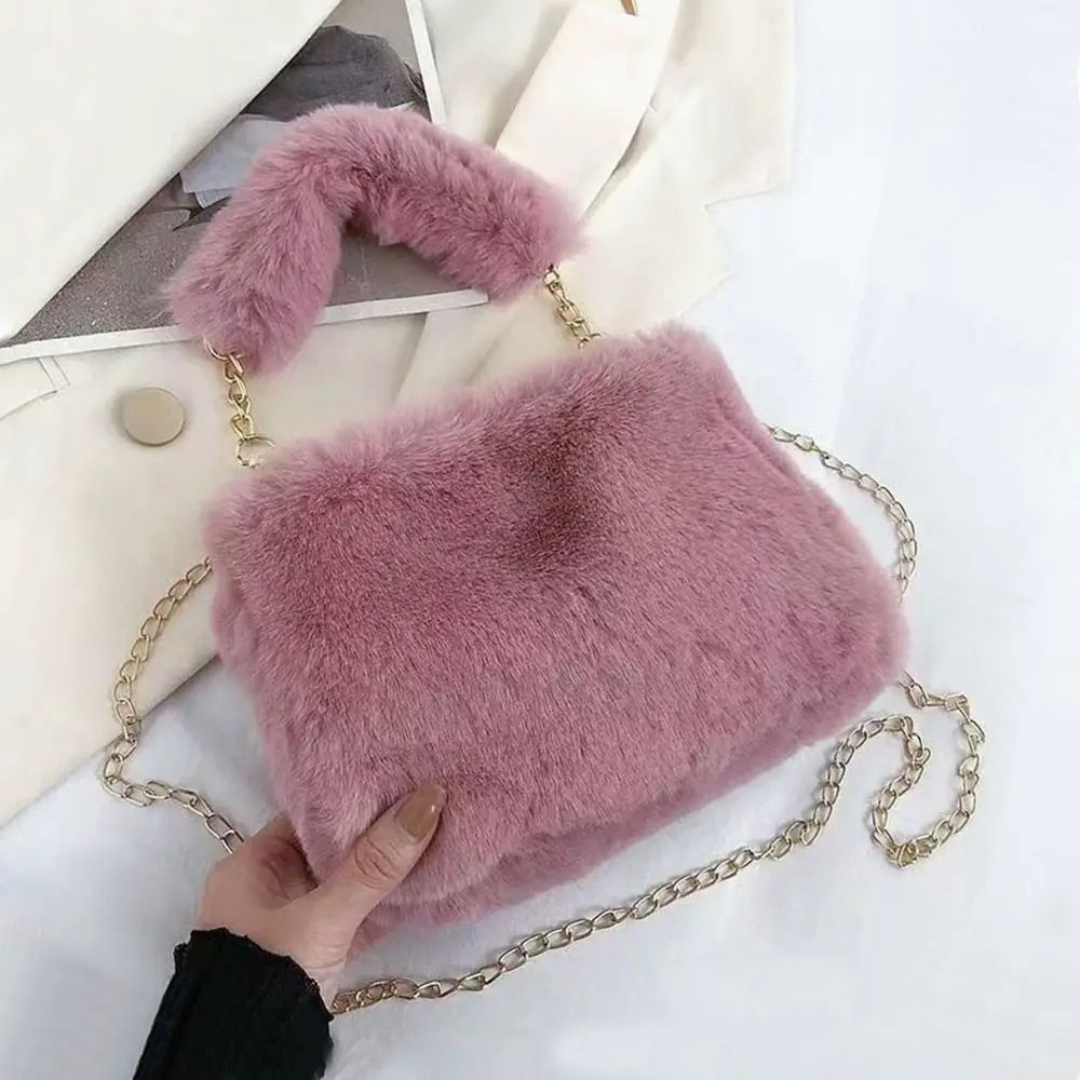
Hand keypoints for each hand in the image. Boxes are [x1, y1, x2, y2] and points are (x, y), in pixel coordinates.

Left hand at [197, 782, 445, 1003]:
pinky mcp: (315, 954)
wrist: (247, 1059)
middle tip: (424, 805)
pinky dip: (382, 904)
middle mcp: (268, 889)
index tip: (397, 781)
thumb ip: (374, 864)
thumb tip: (428, 800)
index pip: (307, 817)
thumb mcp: (324, 916)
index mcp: (250, 865)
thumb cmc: (272, 971)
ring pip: (345, 884)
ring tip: (433, 836)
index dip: (351, 799)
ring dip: (382, 871)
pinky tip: (422, 886)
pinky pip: (354, 916)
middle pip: (330, 849)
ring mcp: (292, 923)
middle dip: (374, 833)